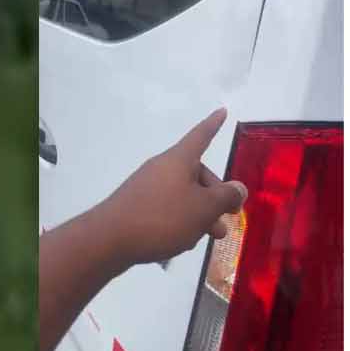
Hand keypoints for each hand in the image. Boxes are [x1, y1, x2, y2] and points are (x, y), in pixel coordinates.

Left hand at [92, 108, 247, 268]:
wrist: (110, 239)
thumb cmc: (163, 217)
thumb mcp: (204, 208)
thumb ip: (226, 196)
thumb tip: (238, 187)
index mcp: (179, 161)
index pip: (201, 137)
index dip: (213, 125)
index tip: (223, 111)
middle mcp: (163, 169)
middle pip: (198, 174)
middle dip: (217, 195)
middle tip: (228, 218)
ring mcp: (149, 187)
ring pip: (186, 194)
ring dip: (203, 213)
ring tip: (211, 235)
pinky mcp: (140, 205)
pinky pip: (170, 206)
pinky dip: (183, 219)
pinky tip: (184, 239)